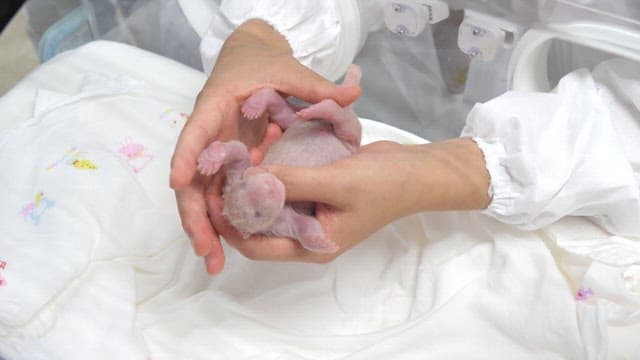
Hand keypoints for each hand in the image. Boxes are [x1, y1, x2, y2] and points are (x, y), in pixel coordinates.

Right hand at [170, 19, 360, 273]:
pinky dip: (226, 218)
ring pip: (205, 194)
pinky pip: (223, 194)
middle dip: (196, 214)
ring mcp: (218, 152)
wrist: (252, 58)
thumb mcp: (289, 71)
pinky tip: (235, 244)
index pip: (196, 132)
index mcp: (215, 106)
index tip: (179, 182)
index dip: (186, 157)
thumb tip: (353, 94)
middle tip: (206, 249)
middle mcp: (209, 134)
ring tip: (216, 262)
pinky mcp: (229, 163)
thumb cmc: (265, 63)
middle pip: (193, 178)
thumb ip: (315, 86)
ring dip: (208, 227)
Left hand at [208, 138, 490, 263]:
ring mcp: (311, 213)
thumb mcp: (335, 183)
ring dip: (252, 189)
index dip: (231, 228)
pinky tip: (258, 155)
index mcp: (312, 245)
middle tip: (217, 178)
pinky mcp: (315, 194)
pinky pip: (285, 189)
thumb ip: (292, 183)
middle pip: (259, 228)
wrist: (415, 171)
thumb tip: (249, 180)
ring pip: (269, 206)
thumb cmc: (381, 185)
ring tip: (231, 165)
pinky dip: (272, 177)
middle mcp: (307, 234)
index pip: (258, 247)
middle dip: (237, 207)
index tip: (212, 200)